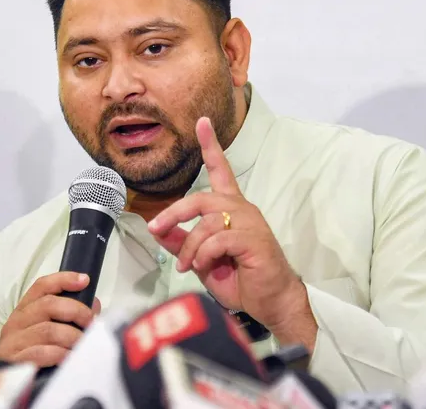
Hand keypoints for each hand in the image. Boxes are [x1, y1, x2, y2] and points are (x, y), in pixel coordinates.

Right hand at [0, 272, 101, 366]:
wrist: (8, 382)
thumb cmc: (32, 353)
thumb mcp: (48, 330)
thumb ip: (69, 315)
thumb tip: (94, 306)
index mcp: (24, 310)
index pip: (42, 286)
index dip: (64, 279)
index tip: (84, 280)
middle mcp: (16, 322)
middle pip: (48, 305)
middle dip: (76, 311)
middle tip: (90, 322)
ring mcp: (13, 341)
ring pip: (49, 330)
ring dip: (72, 337)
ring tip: (82, 345)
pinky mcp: (15, 361)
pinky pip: (43, 353)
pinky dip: (61, 353)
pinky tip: (69, 357)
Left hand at [147, 117, 315, 344]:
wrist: (269, 302)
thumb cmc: (239, 278)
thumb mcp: (201, 258)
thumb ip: (182, 242)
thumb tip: (157, 228)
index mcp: (230, 208)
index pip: (220, 170)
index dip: (211, 145)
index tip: (202, 122)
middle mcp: (241, 209)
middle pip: (201, 197)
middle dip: (174, 212)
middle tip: (156, 228)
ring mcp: (250, 223)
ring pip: (206, 222)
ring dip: (190, 246)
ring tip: (186, 265)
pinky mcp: (254, 240)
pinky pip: (218, 239)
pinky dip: (203, 254)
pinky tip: (201, 267)